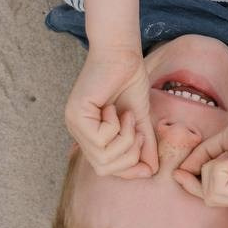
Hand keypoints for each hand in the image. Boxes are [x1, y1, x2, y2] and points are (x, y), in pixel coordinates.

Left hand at [63, 48, 159, 177]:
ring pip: (103, 157)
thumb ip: (144, 145)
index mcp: (90, 135)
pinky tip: (115, 109)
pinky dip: (116, 127)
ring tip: (127, 117)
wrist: (123, 55)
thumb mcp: (140, 121)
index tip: (148, 164)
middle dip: (129, 154)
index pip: (105, 169)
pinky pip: (100, 139)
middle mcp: (78, 132)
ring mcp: (74, 124)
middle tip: (137, 130)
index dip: (129, 171)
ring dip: (125, 138)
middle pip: (104, 168)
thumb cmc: (129, 82)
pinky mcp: (76, 114)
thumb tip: (153, 170)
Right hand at [172, 102, 227, 205]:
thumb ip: (203, 158)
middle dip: (206, 171)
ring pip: (211, 193)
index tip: (178, 173)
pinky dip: (223, 165)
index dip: (193, 186)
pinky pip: (219, 186)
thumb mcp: (222, 145)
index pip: (214, 197)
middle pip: (209, 198)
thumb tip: (182, 171)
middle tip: (225, 153)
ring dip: (215, 166)